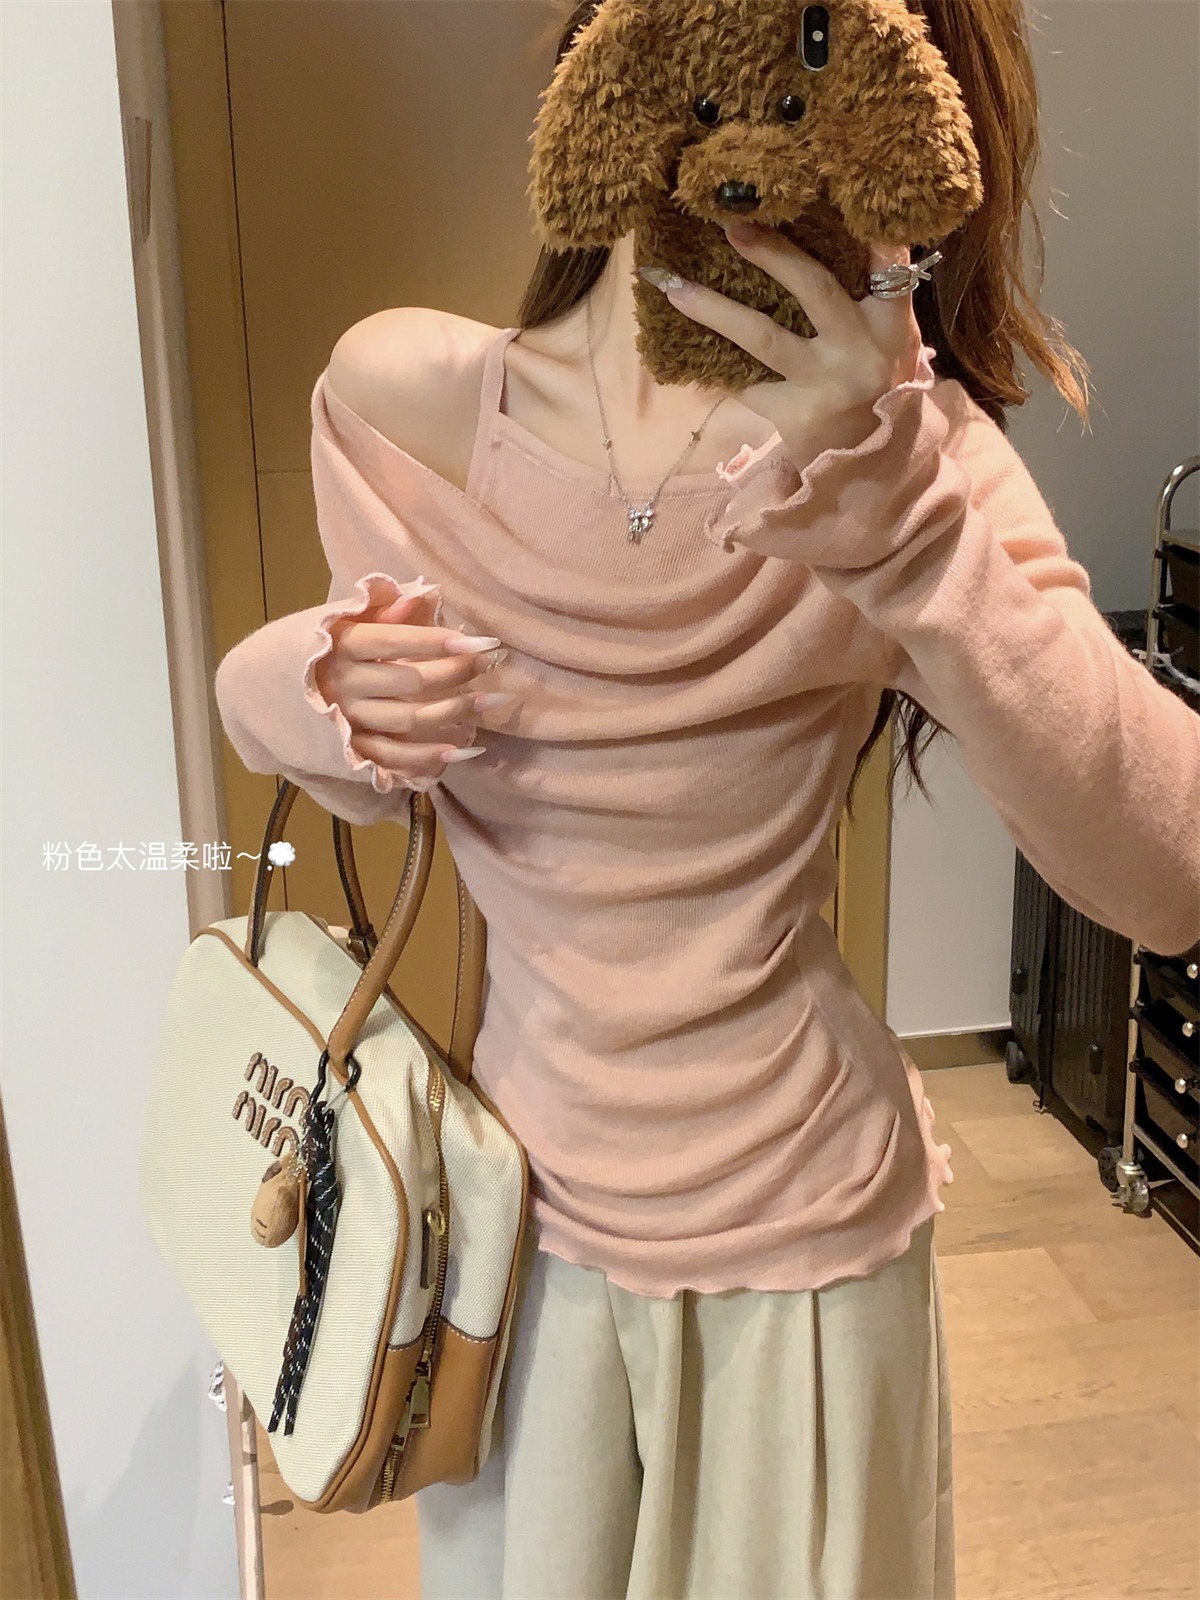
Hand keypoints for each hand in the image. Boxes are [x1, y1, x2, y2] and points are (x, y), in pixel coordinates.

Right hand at [315, 588, 515, 778]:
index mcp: (342, 646)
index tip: (481, 641)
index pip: (394, 641)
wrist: (268, 691)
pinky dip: (433, 757)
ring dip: (456, 712)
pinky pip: (396, 758)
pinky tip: (469, 749)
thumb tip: (427, 593)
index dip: (438, 640)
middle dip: (456, 672)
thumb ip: (384, 610)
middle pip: (410, 682)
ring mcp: (347, 721)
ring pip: (409, 720)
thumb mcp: (344, 621)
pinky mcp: (352, 751)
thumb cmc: (322, 647)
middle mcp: (344, 685)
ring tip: (494, 701)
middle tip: (491, 663)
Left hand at [661, 222, 924, 463]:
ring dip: (714, 309)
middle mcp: (859, 350)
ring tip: (673, 287)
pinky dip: (719, 366)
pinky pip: (748, 381)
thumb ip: (875, 300)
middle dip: (771, 252)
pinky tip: (683, 352)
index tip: (830, 188)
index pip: (886, 265)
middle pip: (813, 287)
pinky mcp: (793, 414)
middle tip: (730, 224)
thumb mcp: (896, 345)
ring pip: (763, 336)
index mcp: (892, 325)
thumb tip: (841, 236)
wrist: (874, 470)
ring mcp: (824, 383)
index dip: (865, 227)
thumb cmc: (881, 393)